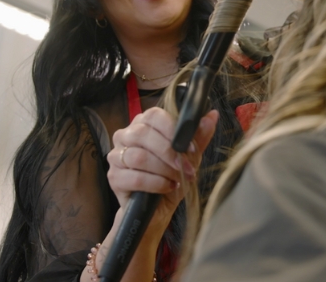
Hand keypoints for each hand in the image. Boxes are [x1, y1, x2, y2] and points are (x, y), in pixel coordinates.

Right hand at [107, 108, 218, 232]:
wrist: (157, 210)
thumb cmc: (172, 178)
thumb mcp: (189, 158)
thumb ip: (198, 137)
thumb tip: (212, 116)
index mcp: (143, 124)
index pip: (153, 115)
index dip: (172, 130)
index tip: (190, 147)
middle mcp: (125, 136)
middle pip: (143, 134)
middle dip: (169, 152)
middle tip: (186, 167)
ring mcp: (116, 157)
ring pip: (139, 156)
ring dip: (164, 169)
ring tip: (177, 178)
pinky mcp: (114, 178)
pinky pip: (134, 177)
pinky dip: (155, 183)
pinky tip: (167, 187)